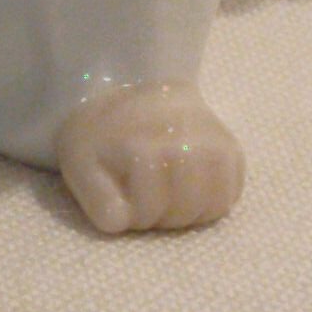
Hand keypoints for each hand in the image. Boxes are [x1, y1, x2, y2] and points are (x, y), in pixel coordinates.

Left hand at [54, 81, 245, 235]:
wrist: (135, 90)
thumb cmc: (105, 136)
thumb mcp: (79, 163)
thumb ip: (95, 199)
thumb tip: (123, 221)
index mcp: (142, 147)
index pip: (141, 214)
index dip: (127, 212)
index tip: (119, 189)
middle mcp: (184, 143)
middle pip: (180, 215)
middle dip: (158, 216)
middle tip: (144, 191)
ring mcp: (213, 145)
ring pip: (209, 210)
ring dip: (186, 213)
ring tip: (168, 193)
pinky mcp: (231, 150)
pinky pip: (228, 199)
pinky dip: (211, 204)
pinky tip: (192, 189)